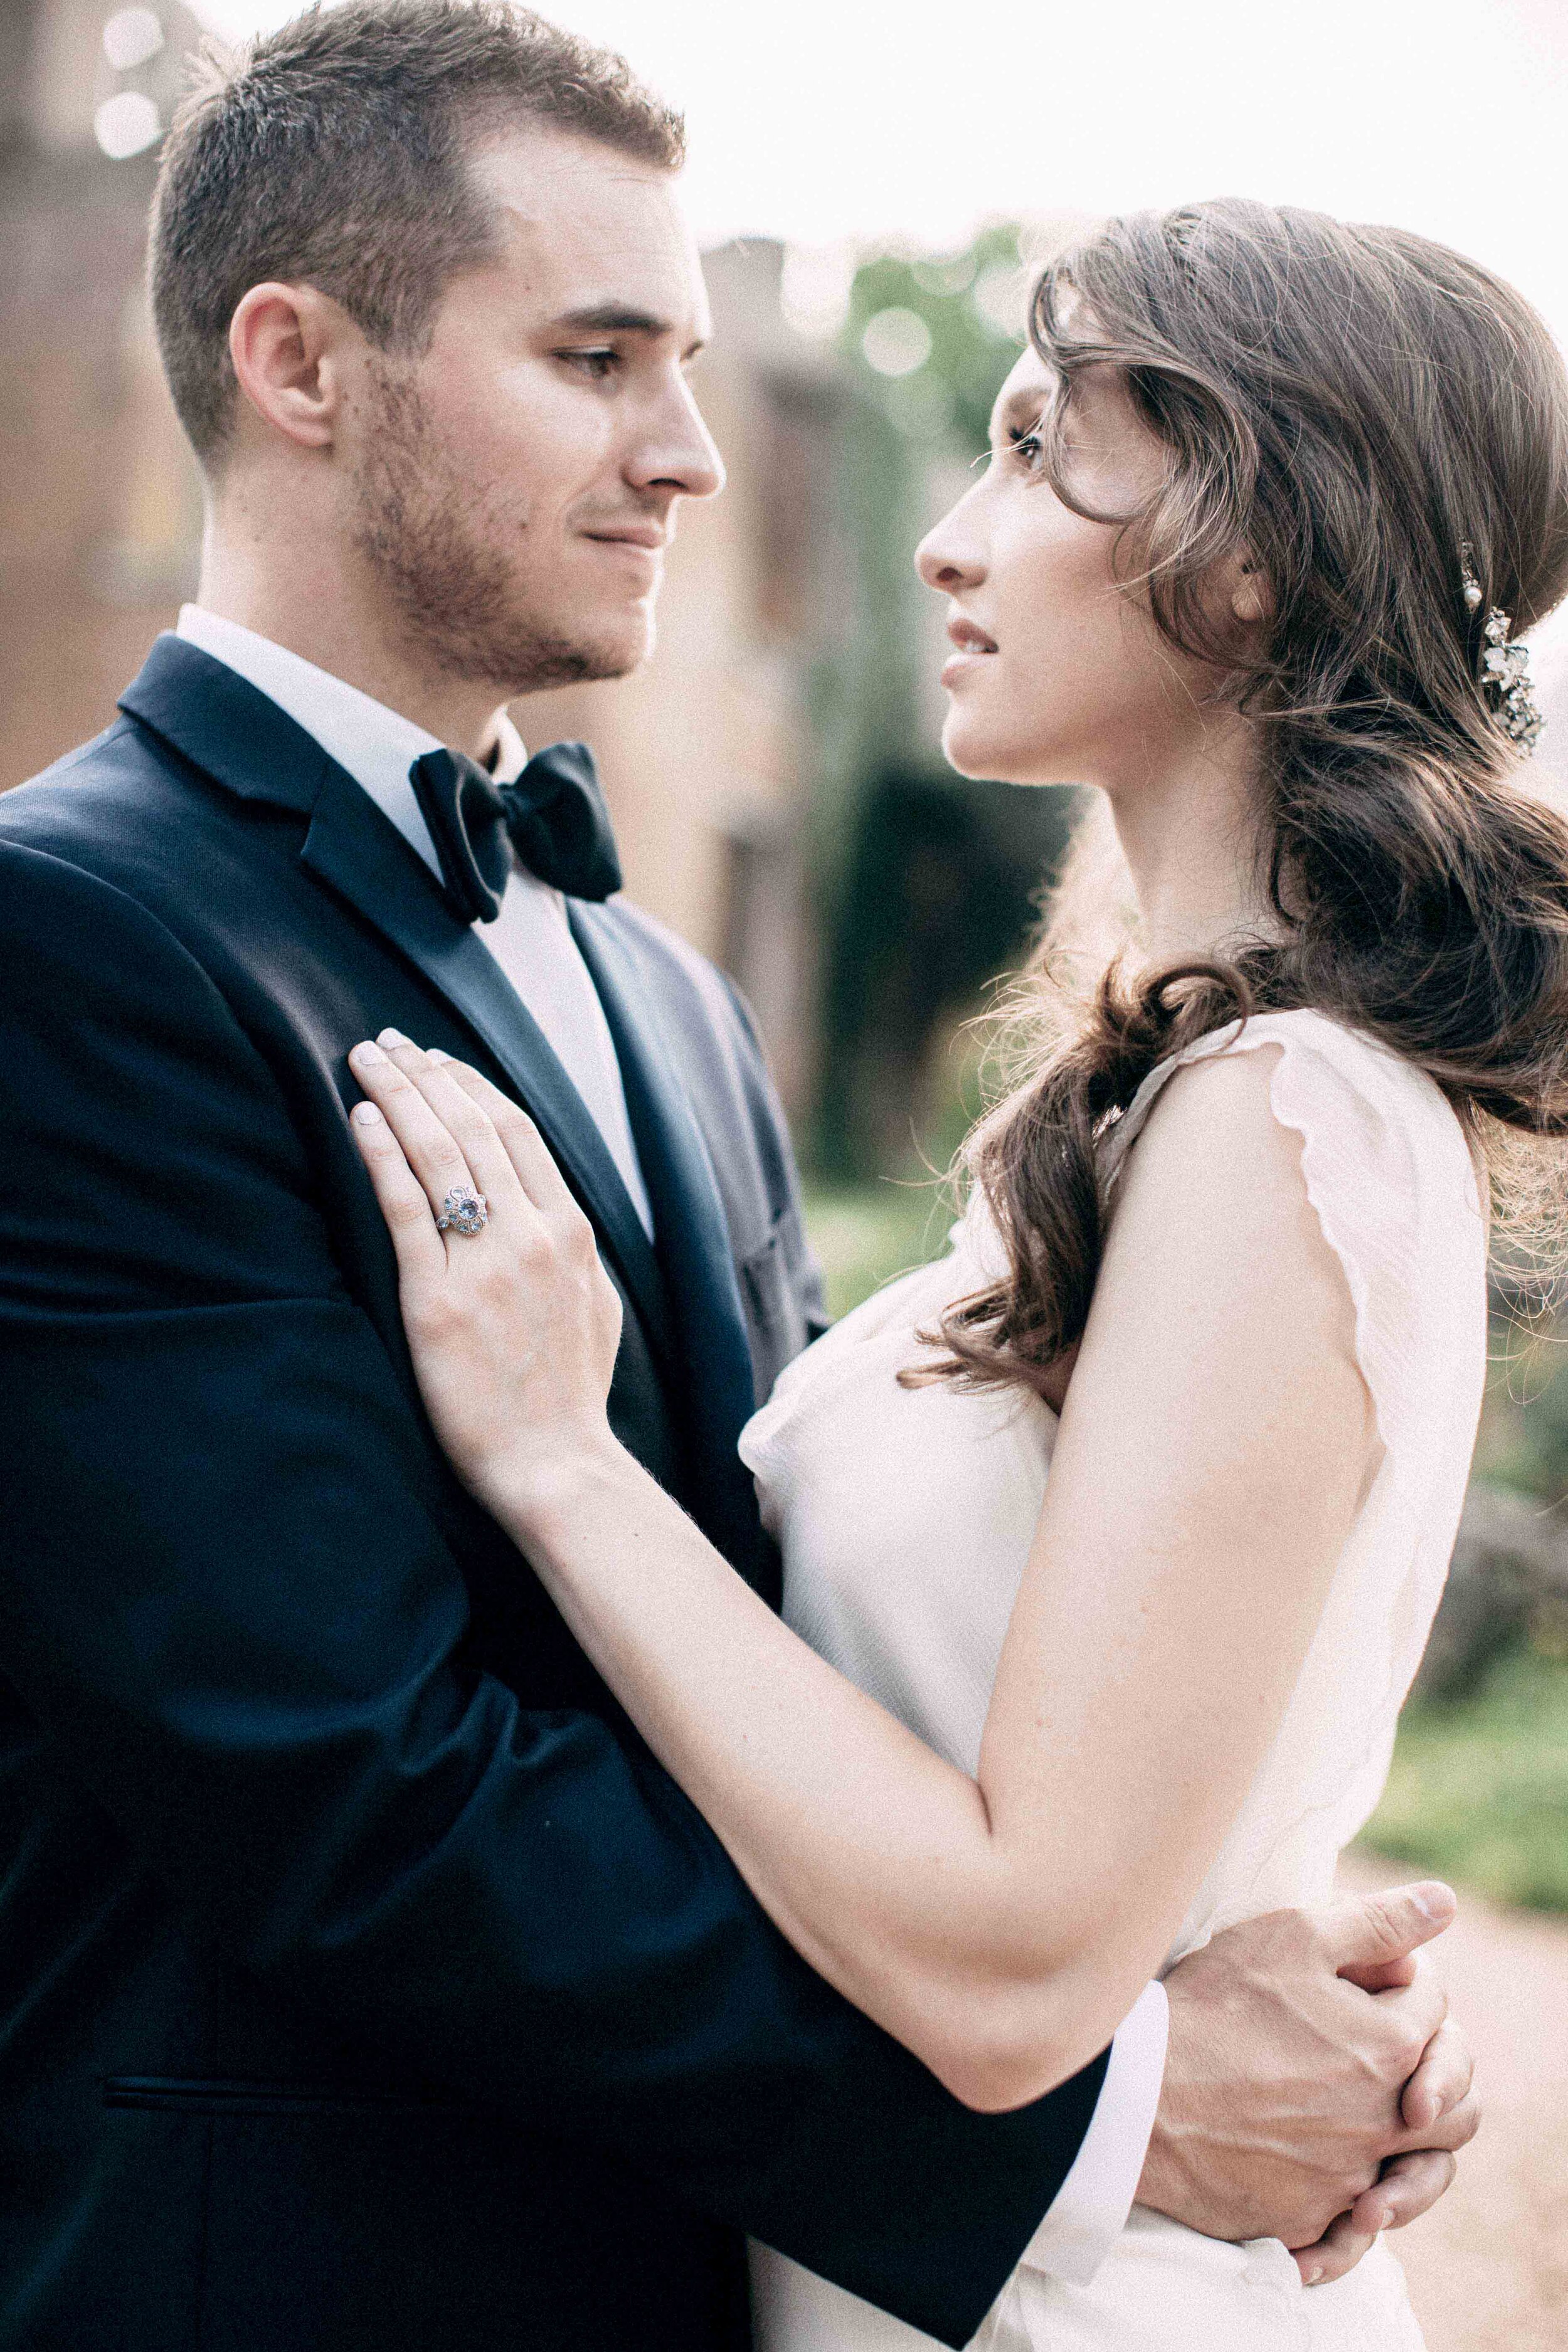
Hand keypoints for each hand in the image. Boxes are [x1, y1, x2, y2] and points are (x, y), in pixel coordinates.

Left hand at [348, 1032, 622, 1510]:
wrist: (555, 1463)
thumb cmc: (569, 1396)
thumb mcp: (595, 1305)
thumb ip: (574, 1250)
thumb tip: (551, 1210)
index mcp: (572, 1233)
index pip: (517, 1132)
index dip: (472, 1086)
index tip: (437, 1060)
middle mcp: (533, 1236)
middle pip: (474, 1128)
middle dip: (426, 1074)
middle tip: (387, 1041)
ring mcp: (487, 1266)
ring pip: (440, 1153)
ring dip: (399, 1095)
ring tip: (365, 1059)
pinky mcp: (438, 1301)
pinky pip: (405, 1208)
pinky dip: (382, 1154)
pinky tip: (359, 1117)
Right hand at [1139, 1882, 1477, 2283]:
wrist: (1141, 2098)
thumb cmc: (1213, 2007)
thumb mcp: (1293, 1937)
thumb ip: (1379, 1922)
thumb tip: (1445, 1902)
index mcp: (1392, 2047)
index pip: (1434, 2006)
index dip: (1396, 1978)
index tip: (1350, 1975)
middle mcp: (1386, 2121)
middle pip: (1451, 2100)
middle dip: (1429, 2067)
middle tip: (1370, 2048)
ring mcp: (1350, 2178)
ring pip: (1409, 2164)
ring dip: (1393, 2133)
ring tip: (1342, 2106)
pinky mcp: (1310, 2219)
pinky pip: (1351, 2213)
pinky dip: (1339, 2185)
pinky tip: (1298, 2153)